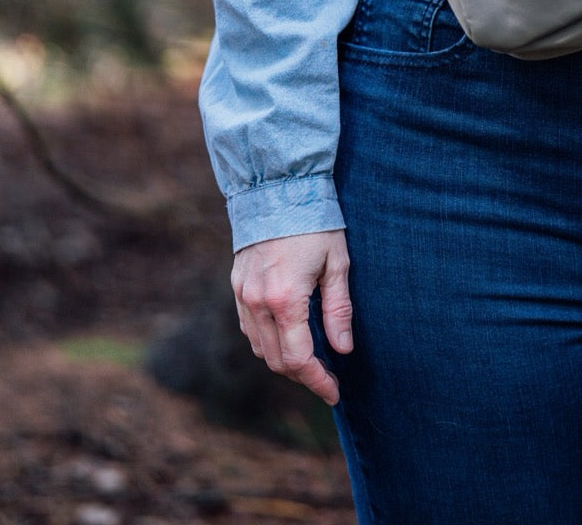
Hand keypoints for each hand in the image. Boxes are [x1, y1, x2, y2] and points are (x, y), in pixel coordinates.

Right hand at [231, 228, 352, 404]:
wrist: (277, 189)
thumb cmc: (315, 223)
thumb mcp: (337, 263)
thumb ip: (338, 310)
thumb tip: (343, 350)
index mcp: (285, 300)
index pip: (299, 358)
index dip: (317, 381)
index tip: (334, 392)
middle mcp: (258, 303)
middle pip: (277, 360)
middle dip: (303, 375)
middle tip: (327, 379)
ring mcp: (243, 296)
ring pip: (260, 348)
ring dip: (285, 361)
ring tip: (312, 361)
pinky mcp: (237, 287)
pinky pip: (250, 329)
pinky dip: (268, 342)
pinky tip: (289, 337)